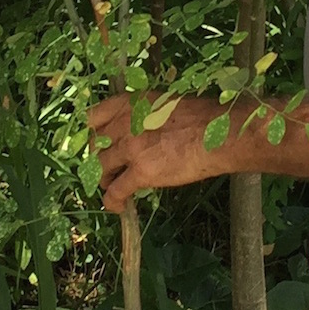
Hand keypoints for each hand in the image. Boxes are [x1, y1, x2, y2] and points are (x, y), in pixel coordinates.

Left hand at [87, 92, 232, 213]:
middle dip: (98, 158)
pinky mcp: (140, 173)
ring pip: (101, 169)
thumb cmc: (200, 117)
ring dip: (105, 179)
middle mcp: (123, 123)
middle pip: (95, 146)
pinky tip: (118, 206)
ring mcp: (130, 148)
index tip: (96, 144)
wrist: (217, 133)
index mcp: (128, 103)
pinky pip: (115, 191)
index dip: (91, 134)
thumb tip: (138, 129)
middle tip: (108, 167)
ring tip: (114, 186)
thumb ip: (142, 116)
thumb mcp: (162, 104)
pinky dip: (113, 201)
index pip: (92, 117)